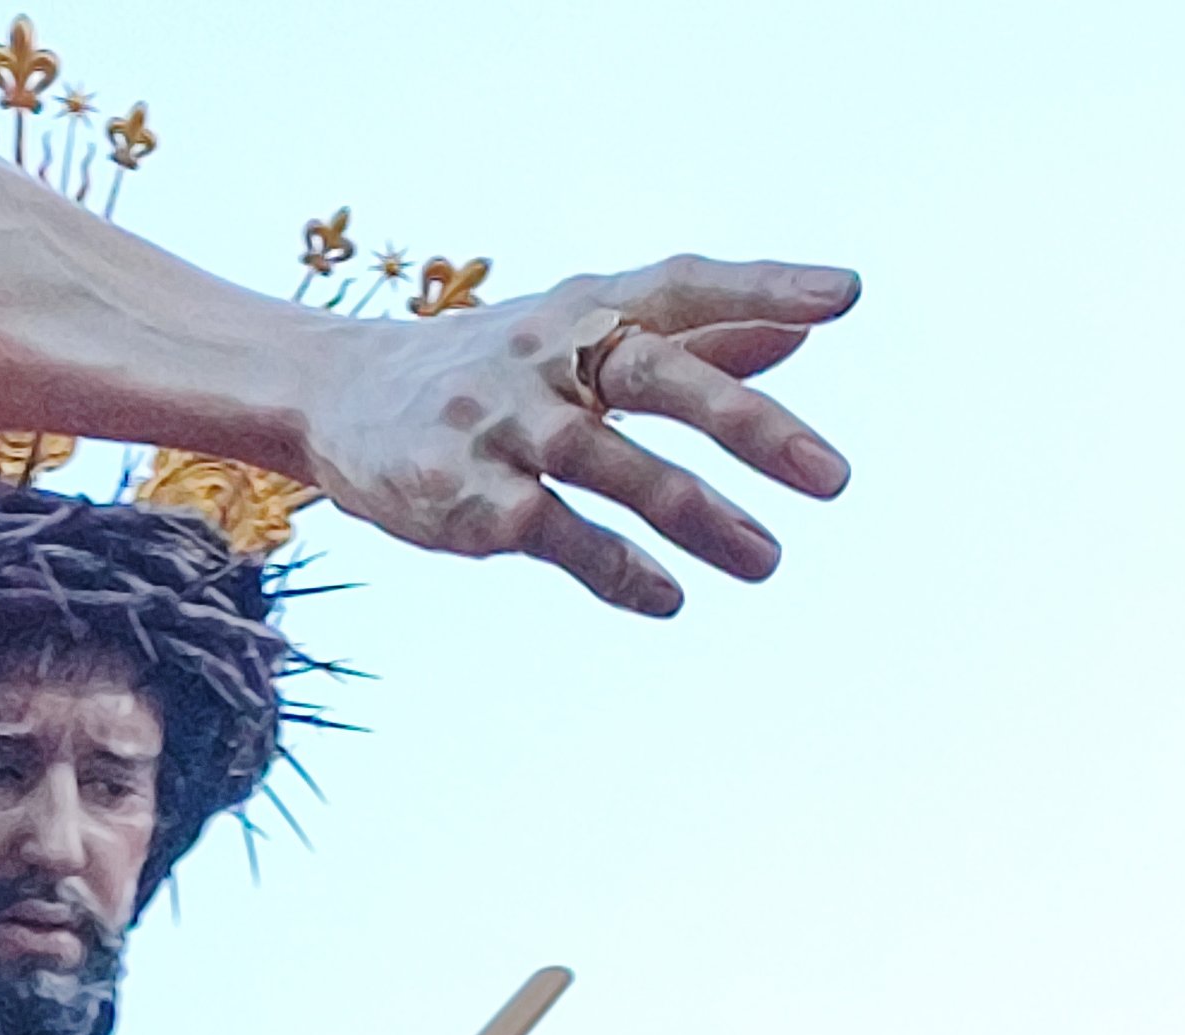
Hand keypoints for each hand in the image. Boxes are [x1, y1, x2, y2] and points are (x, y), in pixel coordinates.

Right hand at [304, 255, 859, 614]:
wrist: (338, 398)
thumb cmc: (489, 368)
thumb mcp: (581, 337)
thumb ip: (692, 338)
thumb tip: (798, 332)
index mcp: (584, 310)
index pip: (682, 287)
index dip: (762, 287)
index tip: (846, 295)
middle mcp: (546, 356)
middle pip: (656, 373)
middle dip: (748, 425)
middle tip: (835, 478)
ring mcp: (501, 424)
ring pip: (611, 463)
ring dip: (699, 515)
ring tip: (768, 560)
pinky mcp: (462, 493)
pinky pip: (553, 531)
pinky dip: (614, 568)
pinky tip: (666, 597)